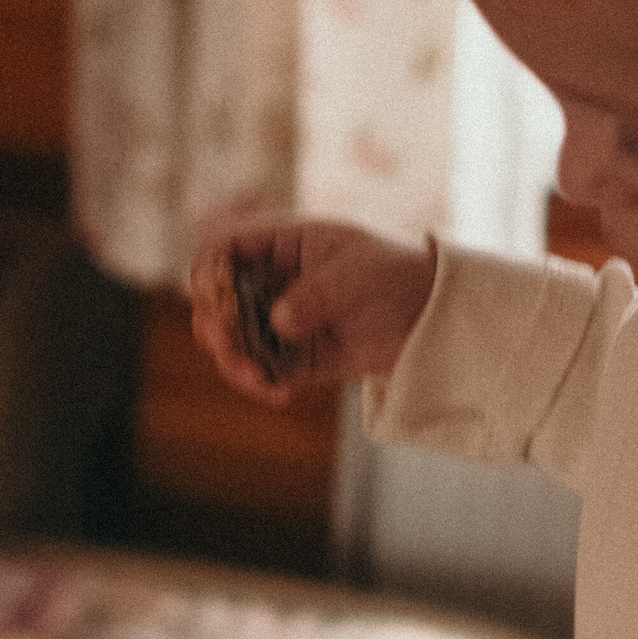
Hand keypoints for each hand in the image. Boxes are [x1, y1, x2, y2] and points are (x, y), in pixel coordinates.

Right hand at [186, 222, 437, 404]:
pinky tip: (279, 393)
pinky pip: (261, 372)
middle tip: (230, 349)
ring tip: (260, 380)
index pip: (222, 251)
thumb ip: (315, 295)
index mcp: (278, 245)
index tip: (214, 300)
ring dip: (235, 363)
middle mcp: (269, 282)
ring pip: (232, 343)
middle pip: (215, 303)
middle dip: (215, 329)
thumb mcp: (355, 273)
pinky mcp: (293, 358)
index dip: (207, 274)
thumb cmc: (393, 272)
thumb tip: (279, 321)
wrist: (430, 312)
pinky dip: (261, 385)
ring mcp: (278, 322)